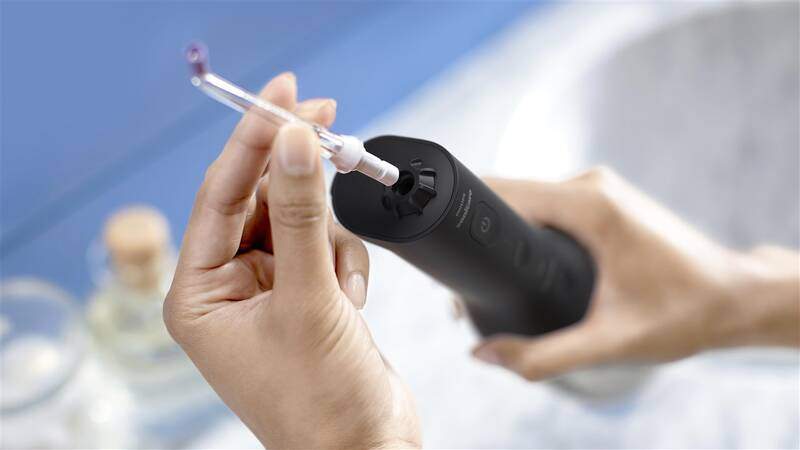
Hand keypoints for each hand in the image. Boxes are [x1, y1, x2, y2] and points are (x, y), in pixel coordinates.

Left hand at [164, 74, 419, 448]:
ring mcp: (268, 291)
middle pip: (260, 199)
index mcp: (198, 294)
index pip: (220, 194)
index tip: (284, 94)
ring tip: (340, 284)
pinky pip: (323, 246)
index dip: (252, 138)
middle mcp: (227, 288)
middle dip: (298, 177)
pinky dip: (344, 263)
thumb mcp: (308, 299)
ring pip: (299, 220)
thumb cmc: (322, 400)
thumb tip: (294, 140)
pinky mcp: (305, 296)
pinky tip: (351, 304)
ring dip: (328, 237)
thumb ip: (300, 215)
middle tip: (331, 125)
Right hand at [473, 168, 799, 380]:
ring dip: (503, 228)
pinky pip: (546, 204)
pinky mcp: (600, 199)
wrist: (735, 297)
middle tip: (463, 277)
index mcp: (590, 205)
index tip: (444, 251)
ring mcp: (596, 189)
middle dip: (479, 228)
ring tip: (488, 274)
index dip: (465, 217)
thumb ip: (543, 355)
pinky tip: (521, 259)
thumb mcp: (610, 342)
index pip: (502, 191)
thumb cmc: (685, 313)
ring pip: (527, 198)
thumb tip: (484, 354)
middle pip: (509, 192)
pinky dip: (526, 226)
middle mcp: (590, 185)